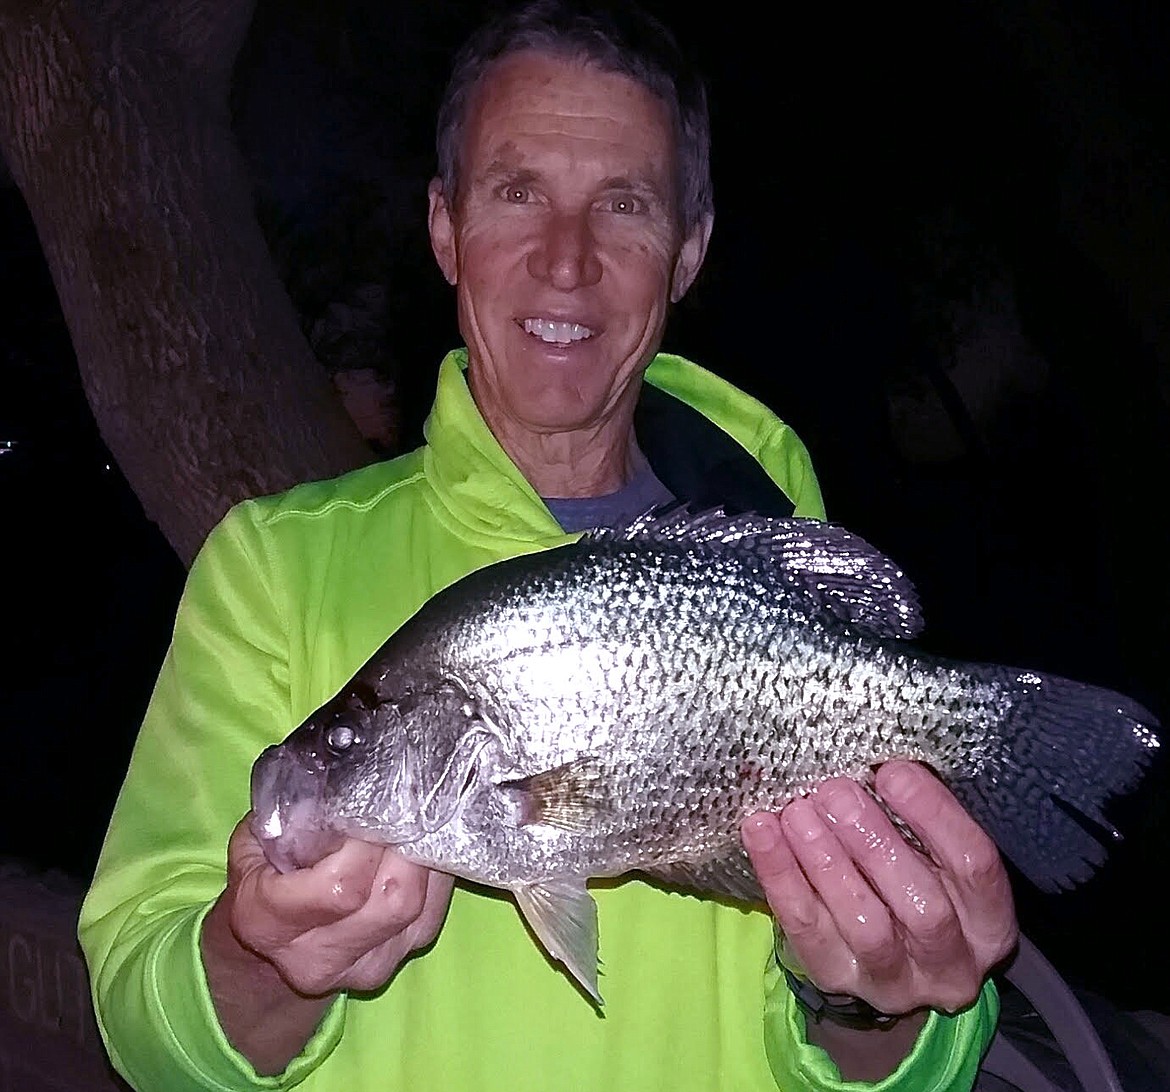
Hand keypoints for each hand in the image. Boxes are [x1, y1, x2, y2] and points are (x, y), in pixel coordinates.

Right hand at [223, 815, 454, 996]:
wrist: (270, 948)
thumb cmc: (263, 879)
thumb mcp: (255, 841)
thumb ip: (290, 815)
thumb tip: (343, 777)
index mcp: (270, 924)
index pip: (340, 888)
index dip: (365, 844)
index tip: (368, 807)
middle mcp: (321, 958)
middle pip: (393, 898)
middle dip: (404, 843)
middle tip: (401, 804)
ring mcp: (369, 964)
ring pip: (421, 902)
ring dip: (423, 852)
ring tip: (412, 819)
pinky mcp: (405, 954)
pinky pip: (435, 906)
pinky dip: (433, 869)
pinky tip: (420, 843)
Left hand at [742, 760, 1017, 1016]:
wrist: (888, 968)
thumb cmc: (913, 886)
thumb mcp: (935, 860)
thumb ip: (919, 821)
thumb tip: (875, 758)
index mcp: (988, 921)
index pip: (975, 865)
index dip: (934, 814)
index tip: (890, 770)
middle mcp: (950, 962)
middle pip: (922, 906)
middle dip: (874, 842)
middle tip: (835, 791)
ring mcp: (893, 979)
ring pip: (864, 923)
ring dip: (826, 860)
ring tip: (798, 810)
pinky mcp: (836, 977)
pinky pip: (805, 927)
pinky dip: (780, 874)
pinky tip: (761, 829)